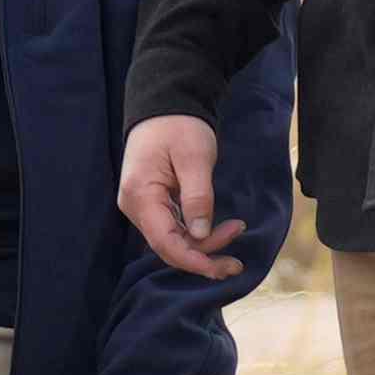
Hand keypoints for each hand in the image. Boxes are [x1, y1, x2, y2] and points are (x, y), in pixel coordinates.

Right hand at [120, 113, 243, 279]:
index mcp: (140, 196)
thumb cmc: (179, 127)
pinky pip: (175, 229)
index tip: (222, 268)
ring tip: (236, 229)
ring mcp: (144, 207)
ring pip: (174, 240)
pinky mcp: (155, 204)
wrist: (166, 106)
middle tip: (238, 260)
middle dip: (204, 256)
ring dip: (204, 244)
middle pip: (170, 246)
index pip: (165, 243)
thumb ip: (198, 196)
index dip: (194, 261)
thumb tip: (200, 234)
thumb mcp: (194, 158)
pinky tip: (221, 229)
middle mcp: (136, 207)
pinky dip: (198, 234)